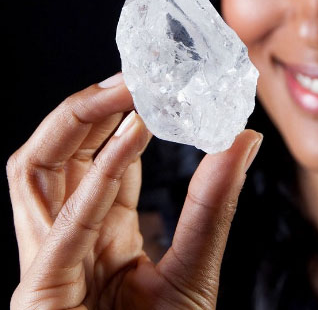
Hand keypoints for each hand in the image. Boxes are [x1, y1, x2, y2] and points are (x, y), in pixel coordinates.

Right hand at [8, 73, 261, 308]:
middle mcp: (64, 238)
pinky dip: (96, 178)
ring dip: (81, 123)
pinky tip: (134, 136)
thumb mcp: (195, 267)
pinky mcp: (39, 296)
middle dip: (91, 106)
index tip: (158, 79)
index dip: (122, 113)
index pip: (99, 157)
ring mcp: (46, 265)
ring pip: (36, 172)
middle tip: (138, 69)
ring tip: (130, 87)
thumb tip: (244, 138)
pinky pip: (60, 228)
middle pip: (56, 153)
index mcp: (97, 231)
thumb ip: (213, 203)